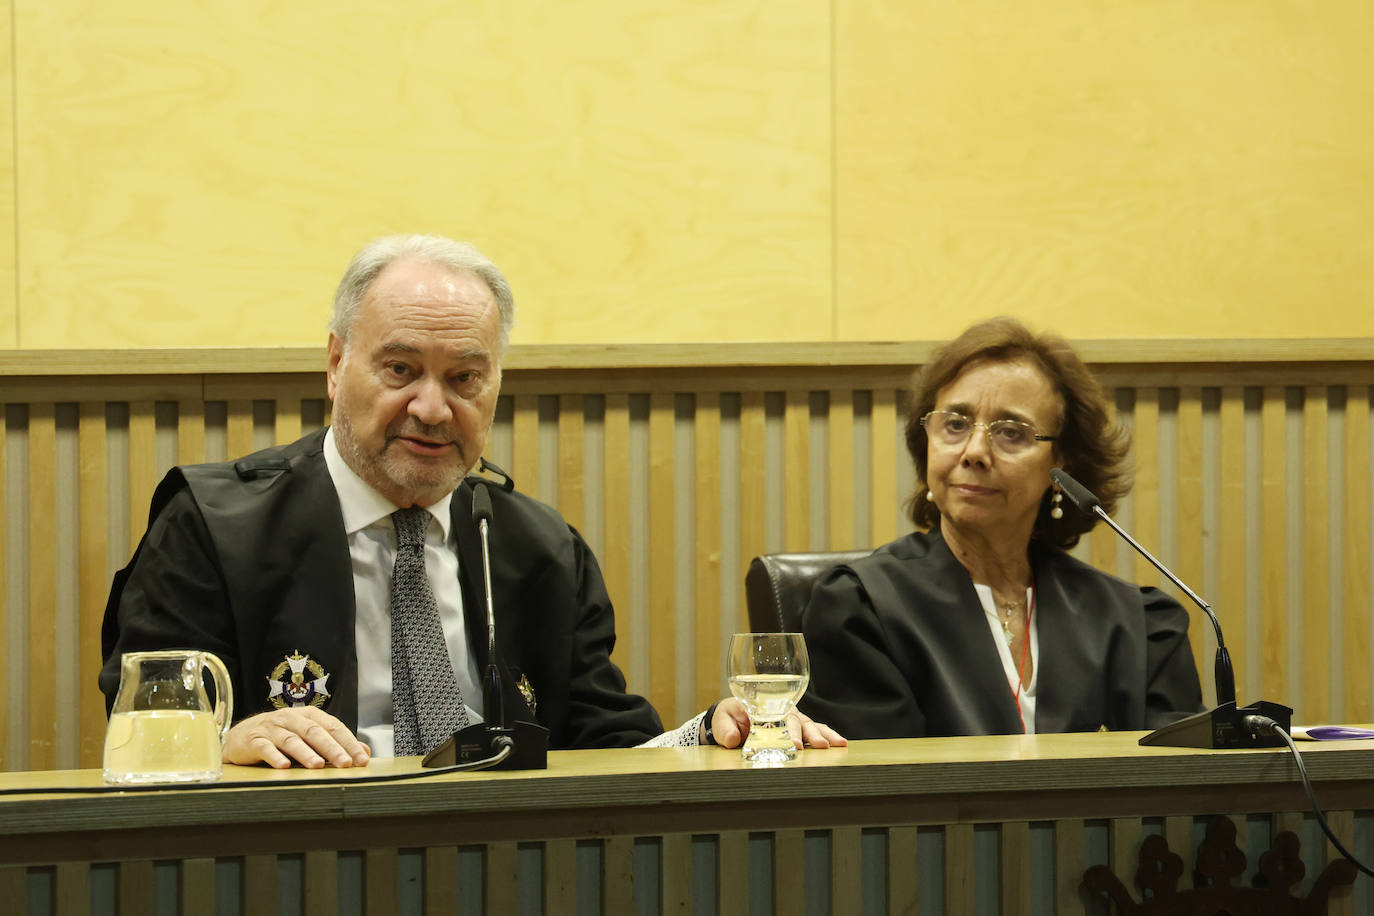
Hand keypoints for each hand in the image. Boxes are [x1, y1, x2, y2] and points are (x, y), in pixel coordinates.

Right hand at [223, 707, 370, 768]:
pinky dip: (275, 757)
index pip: (334, 728)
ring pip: (291, 740)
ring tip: (318, 766)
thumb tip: (364, 752)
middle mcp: (292, 718)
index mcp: (310, 716)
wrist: (242, 736)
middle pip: (315, 732)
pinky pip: (265, 748)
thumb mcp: (310, 736)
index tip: (362, 760)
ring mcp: (272, 729)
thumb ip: (336, 743)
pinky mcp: (253, 740)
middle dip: (332, 748)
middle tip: (345, 764)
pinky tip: (284, 767)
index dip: (349, 743)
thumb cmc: (282, 737)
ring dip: (306, 753)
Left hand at [704, 698, 846, 749]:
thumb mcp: (722, 719)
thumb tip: (733, 739)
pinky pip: (814, 728)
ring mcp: (791, 718)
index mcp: (763, 706)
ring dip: (823, 734)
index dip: (786, 731)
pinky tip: (840, 742)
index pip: (777, 718)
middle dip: (808, 734)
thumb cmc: (729, 716)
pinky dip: (827, 733)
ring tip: (837, 744)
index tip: (793, 744)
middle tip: (819, 745)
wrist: (733, 716)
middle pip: (797, 721)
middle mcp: (781, 709)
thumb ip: (725, 729)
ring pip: (810, 724)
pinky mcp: (798, 727)